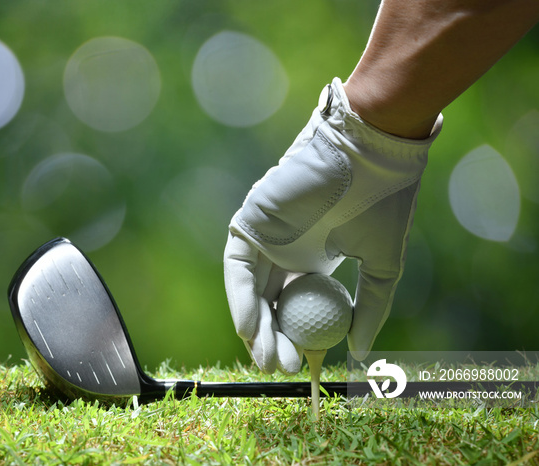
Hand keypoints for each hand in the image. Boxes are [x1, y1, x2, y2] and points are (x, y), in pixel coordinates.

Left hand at [224, 77, 441, 373]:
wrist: (373, 156)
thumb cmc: (383, 206)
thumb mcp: (381, 268)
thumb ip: (369, 310)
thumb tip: (360, 354)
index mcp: (315, 259)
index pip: (297, 305)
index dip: (298, 336)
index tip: (303, 364)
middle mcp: (286, 249)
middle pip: (271, 302)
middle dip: (275, 337)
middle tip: (281, 366)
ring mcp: (266, 236)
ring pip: (251, 289)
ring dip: (255, 325)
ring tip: (266, 358)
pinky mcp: (251, 220)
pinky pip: (237, 266)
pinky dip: (240, 297)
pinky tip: (250, 328)